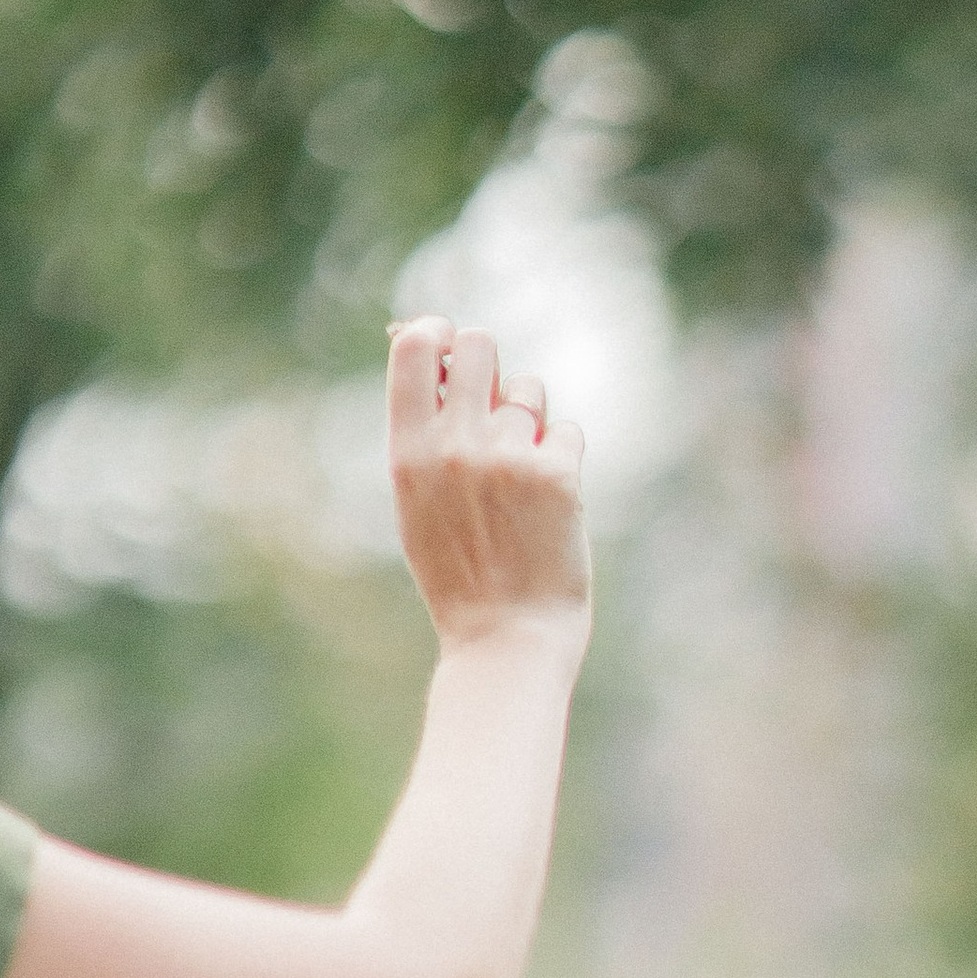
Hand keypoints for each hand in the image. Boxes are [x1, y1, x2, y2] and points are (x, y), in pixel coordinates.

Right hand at [386, 317, 589, 656]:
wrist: (505, 643)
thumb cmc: (461, 577)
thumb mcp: (418, 506)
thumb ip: (426, 436)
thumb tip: (442, 356)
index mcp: (409, 453)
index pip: (417, 347)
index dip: (439, 334)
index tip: (451, 349)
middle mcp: (455, 446)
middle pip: (480, 344)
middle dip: (492, 367)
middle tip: (498, 409)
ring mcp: (508, 458)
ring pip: (529, 390)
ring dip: (531, 421)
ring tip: (522, 478)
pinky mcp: (558, 475)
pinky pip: (567, 430)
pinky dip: (563, 458)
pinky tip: (551, 504)